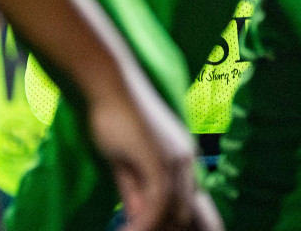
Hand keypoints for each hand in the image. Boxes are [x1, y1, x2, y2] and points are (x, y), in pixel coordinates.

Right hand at [87, 71, 222, 230]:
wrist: (109, 83)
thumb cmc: (113, 116)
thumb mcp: (125, 163)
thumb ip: (133, 191)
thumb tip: (137, 217)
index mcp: (183, 159)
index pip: (191, 207)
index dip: (174, 226)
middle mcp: (187, 161)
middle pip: (186, 214)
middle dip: (164, 230)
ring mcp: (176, 161)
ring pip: (174, 215)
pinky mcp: (160, 161)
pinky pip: (159, 205)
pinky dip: (144, 226)